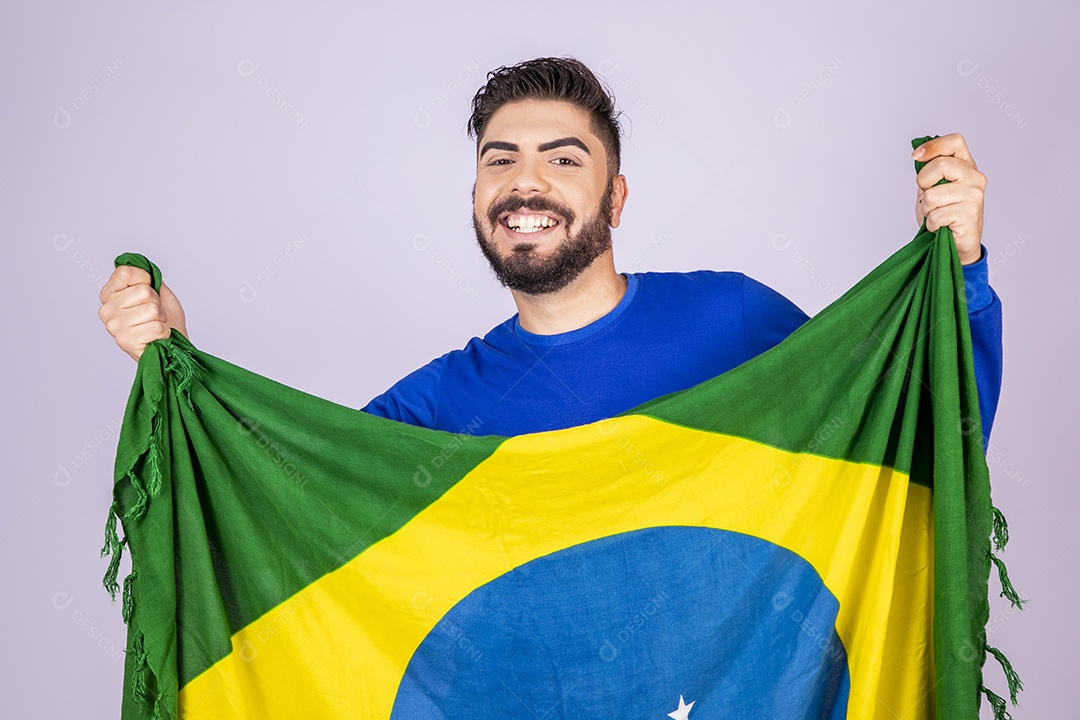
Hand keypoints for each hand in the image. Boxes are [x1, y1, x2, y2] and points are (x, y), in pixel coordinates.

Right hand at [98, 266, 187, 361]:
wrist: (172, 345)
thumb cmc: (165, 318)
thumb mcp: (158, 290)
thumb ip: (147, 276)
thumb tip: (141, 264)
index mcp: (109, 293)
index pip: (126, 272)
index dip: (146, 280)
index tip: (148, 291)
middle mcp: (106, 309)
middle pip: (144, 291)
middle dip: (157, 303)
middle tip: (154, 313)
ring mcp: (113, 326)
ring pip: (152, 310)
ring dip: (161, 318)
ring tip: (154, 324)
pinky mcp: (125, 342)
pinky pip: (156, 327)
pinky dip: (163, 332)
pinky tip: (155, 336)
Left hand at [912, 133, 985, 264]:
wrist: (956, 245)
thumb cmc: (943, 216)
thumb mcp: (933, 189)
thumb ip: (929, 172)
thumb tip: (918, 154)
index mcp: (966, 166)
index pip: (954, 142)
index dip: (933, 146)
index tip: (916, 156)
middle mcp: (974, 177)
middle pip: (940, 165)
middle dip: (923, 183)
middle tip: (928, 197)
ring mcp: (974, 195)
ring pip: (932, 195)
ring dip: (927, 209)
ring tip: (937, 215)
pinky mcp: (970, 214)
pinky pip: (936, 216)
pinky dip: (931, 224)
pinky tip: (941, 226)